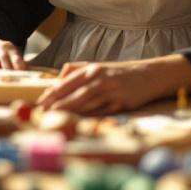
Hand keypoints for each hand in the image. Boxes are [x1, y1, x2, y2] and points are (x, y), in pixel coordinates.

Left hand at [37, 60, 158, 114]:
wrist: (150, 75)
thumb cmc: (120, 72)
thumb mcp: (99, 66)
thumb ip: (76, 70)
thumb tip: (55, 81)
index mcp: (93, 68)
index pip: (67, 82)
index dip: (52, 94)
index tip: (40, 103)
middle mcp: (101, 78)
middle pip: (75, 94)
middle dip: (57, 105)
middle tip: (42, 115)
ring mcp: (112, 91)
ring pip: (87, 104)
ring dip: (70, 113)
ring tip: (56, 120)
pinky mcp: (122, 102)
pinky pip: (102, 112)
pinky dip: (89, 117)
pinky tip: (79, 123)